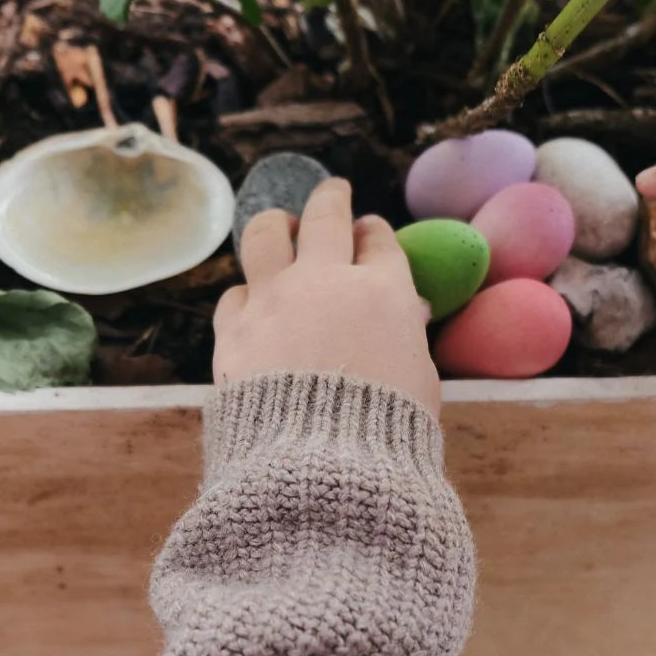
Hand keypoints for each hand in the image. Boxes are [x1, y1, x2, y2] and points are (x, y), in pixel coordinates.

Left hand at [213, 178, 440, 414]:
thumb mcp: (421, 382)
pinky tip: (252, 302)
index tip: (370, 233)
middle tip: (333, 192)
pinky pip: (234, 295)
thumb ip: (409, 338)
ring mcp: (274, 301)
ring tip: (279, 225)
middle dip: (331, 198)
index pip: (379, 242)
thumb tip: (406, 312)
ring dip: (275, 223)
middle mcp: (325, 281)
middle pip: (325, 216)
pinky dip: (247, 295)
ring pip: (264, 234)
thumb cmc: (388, 430)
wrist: (322, 463)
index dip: (374, 234)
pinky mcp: (234, 331)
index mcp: (382, 292)